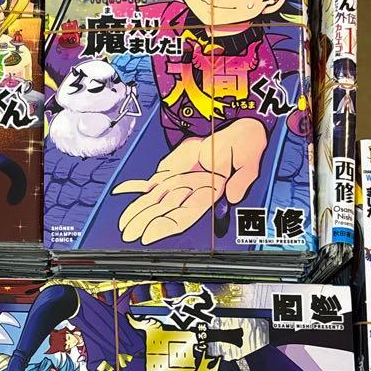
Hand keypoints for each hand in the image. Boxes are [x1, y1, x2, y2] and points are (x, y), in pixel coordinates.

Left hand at [111, 118, 267, 244]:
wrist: (239, 133)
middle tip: (128, 234)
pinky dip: (135, 186)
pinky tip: (120, 191)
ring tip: (123, 224)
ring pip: (153, 200)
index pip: (182, 217)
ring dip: (138, 212)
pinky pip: (150, 181)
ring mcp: (179, 182)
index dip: (164, 227)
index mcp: (208, 196)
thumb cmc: (246, 148)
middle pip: (162, 212)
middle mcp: (190, 192)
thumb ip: (243, 179)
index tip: (147, 236)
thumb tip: (235, 195)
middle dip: (144, 224)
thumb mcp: (249, 163)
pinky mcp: (172, 170)